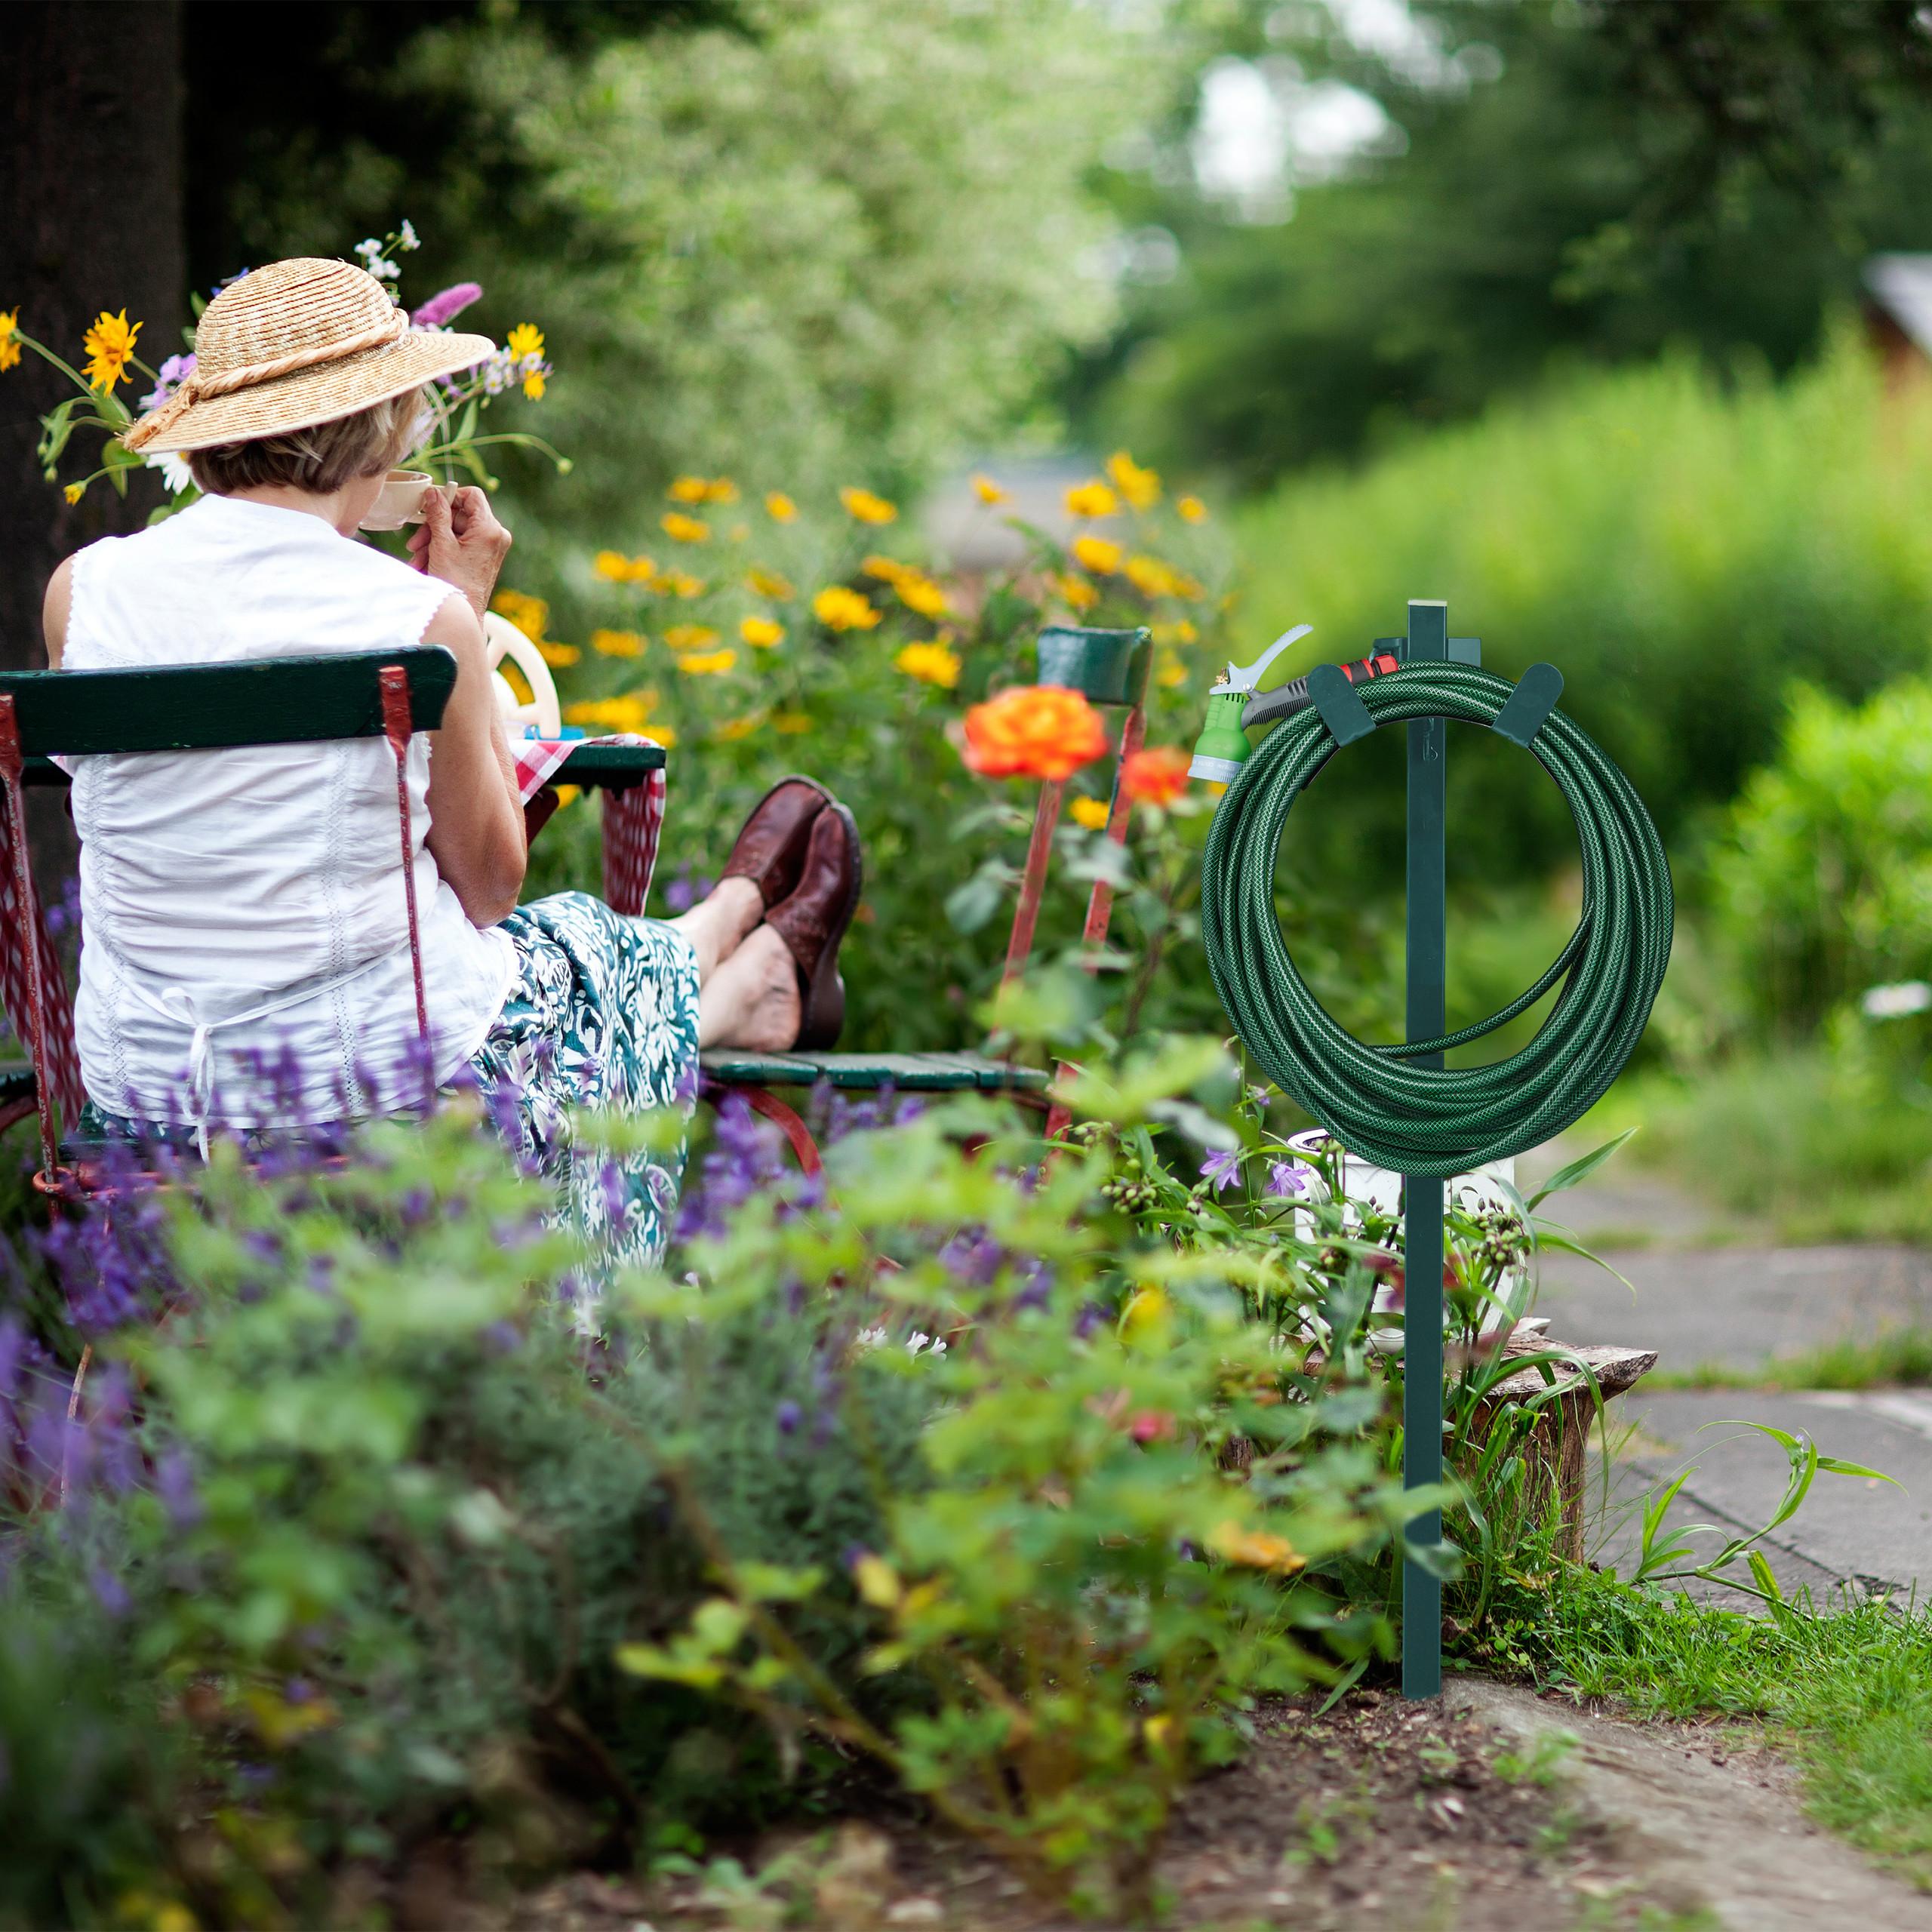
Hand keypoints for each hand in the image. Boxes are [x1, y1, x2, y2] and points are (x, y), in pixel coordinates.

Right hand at [407, 484, 511, 618]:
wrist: (464, 614)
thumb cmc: (455, 583)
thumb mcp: (441, 544)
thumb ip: (437, 514)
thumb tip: (433, 492)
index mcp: (490, 529)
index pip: (471, 496)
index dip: (450, 496)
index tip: (430, 505)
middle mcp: (496, 536)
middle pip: (460, 515)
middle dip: (434, 527)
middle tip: (415, 541)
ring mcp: (491, 547)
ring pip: (457, 531)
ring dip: (433, 541)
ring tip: (417, 556)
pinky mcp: (484, 556)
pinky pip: (461, 543)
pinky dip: (442, 549)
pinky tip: (425, 562)